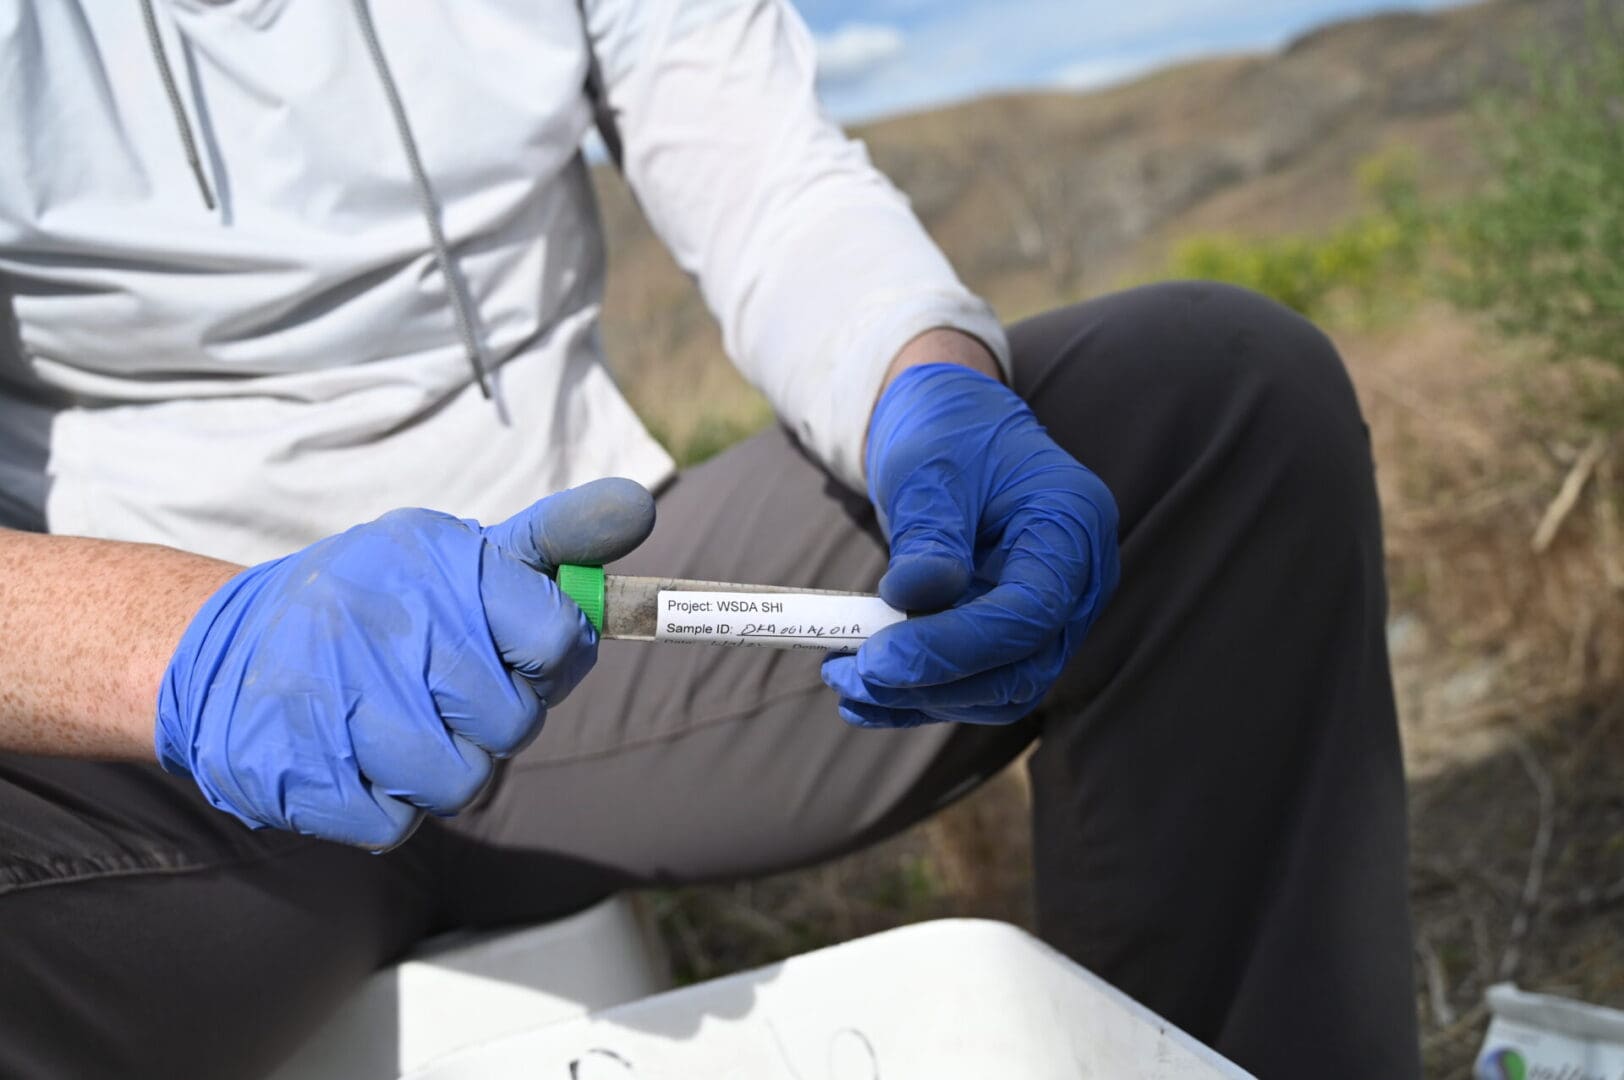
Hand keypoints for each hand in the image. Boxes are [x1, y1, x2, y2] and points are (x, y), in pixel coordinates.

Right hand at [155, 478, 654, 848]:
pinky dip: (387, 804)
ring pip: (459, 781)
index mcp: (436, 563)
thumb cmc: (379, 604)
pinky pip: (395, 823)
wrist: (225, 648)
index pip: (553, 638)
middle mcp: (383, 621)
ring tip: (399, 724)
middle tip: (447, 694)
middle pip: (512, 723)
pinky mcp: (293, 772)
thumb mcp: (463, 553)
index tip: (518, 655)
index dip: (549, 660)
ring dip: (441, 766)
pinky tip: (357, 758)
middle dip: (492, 720)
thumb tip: (638, 507)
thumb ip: (557, 539)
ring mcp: (332, 698)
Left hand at [822, 363, 1118, 726]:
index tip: (878, 659)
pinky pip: (975, 685)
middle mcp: (1078, 582)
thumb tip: (911, 597)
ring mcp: (1052, 616)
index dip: (956, 648)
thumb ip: (930, 533)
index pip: (1029, 614)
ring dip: (920, 698)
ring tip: (845, 680)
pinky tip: (860, 699)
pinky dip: (919, 697)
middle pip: (1023, 668)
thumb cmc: (949, 434)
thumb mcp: (933, 467)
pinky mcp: (1014, 637)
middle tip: (852, 676)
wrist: (955, 428)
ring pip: (999, 689)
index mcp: (1072, 526)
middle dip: (935, 685)